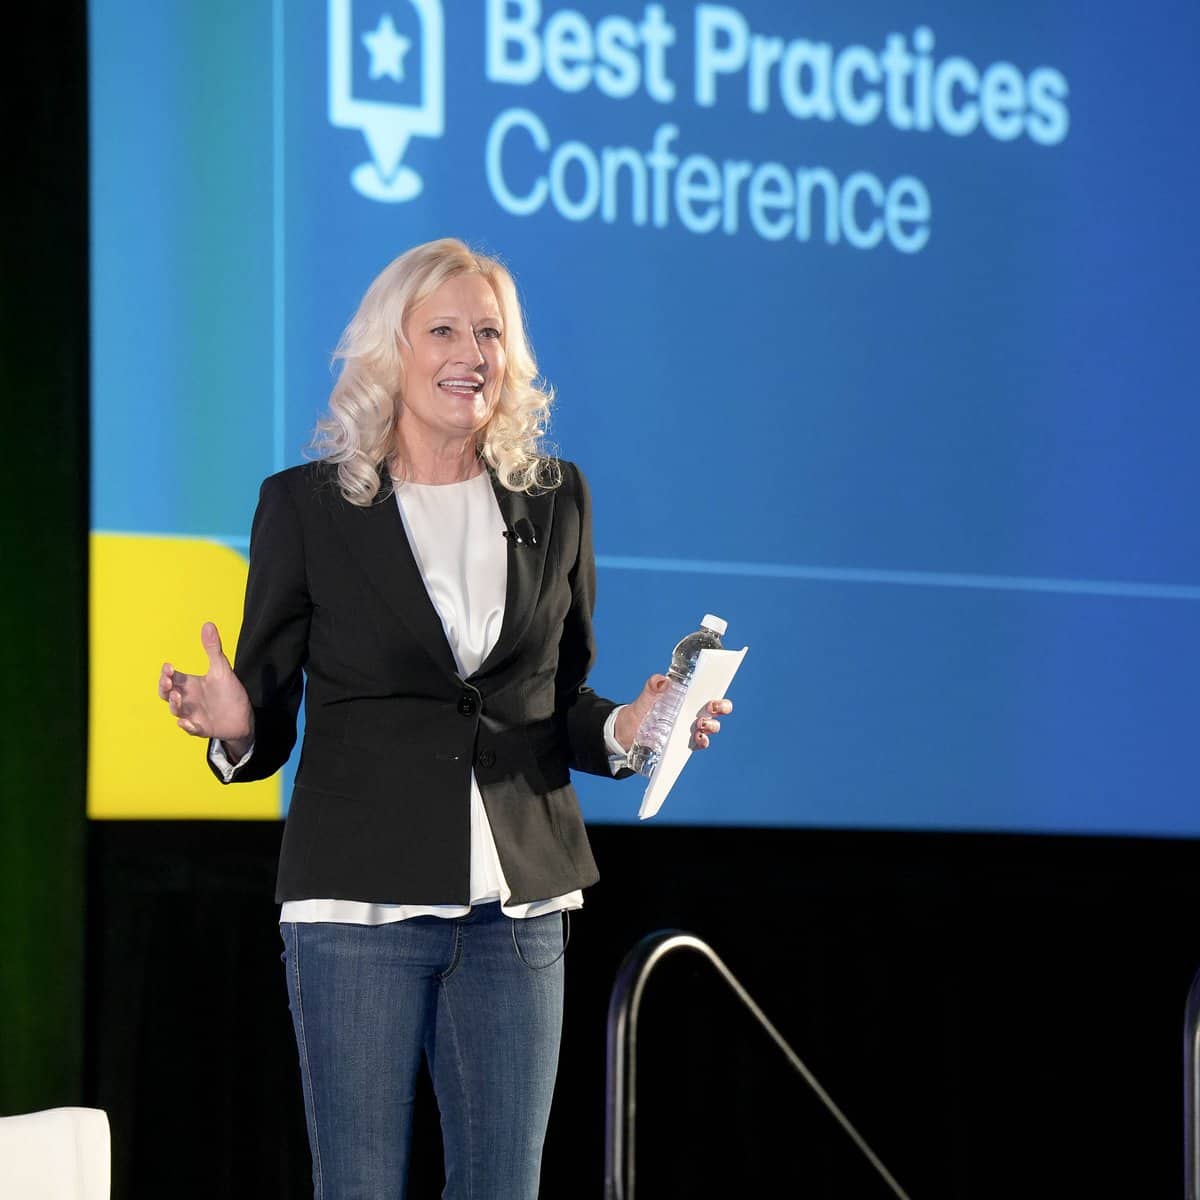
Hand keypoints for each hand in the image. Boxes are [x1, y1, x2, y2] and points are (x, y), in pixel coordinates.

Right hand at [158, 622, 253, 751]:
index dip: (166, 673)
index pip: (172, 677)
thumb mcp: (221, 669)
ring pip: (176, 711)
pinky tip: (187, 722)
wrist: (244, 717)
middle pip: (166, 694)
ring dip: (174, 704)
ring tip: (177, 696)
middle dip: (163, 688)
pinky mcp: (202, 728)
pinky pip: (191, 729)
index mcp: (190, 684)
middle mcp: (188, 699)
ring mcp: (193, 714)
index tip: (169, 666)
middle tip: (167, 681)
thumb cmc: (229, 692)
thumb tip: (208, 624)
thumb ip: (212, 649)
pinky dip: (188, 726)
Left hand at [614, 676, 733, 751]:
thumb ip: (651, 688)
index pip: (708, 693)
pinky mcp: (684, 744)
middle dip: (721, 707)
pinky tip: (698, 739)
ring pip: (710, 727)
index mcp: (686, 699)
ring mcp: (690, 729)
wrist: (626, 734)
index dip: (717, 688)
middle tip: (712, 707)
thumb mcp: (644, 699)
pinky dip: (702, 742)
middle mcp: (692, 713)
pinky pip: (699, 744)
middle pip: (715, 710)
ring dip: (711, 726)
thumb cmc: (639, 712)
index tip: (716, 691)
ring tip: (701, 725)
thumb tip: (662, 680)